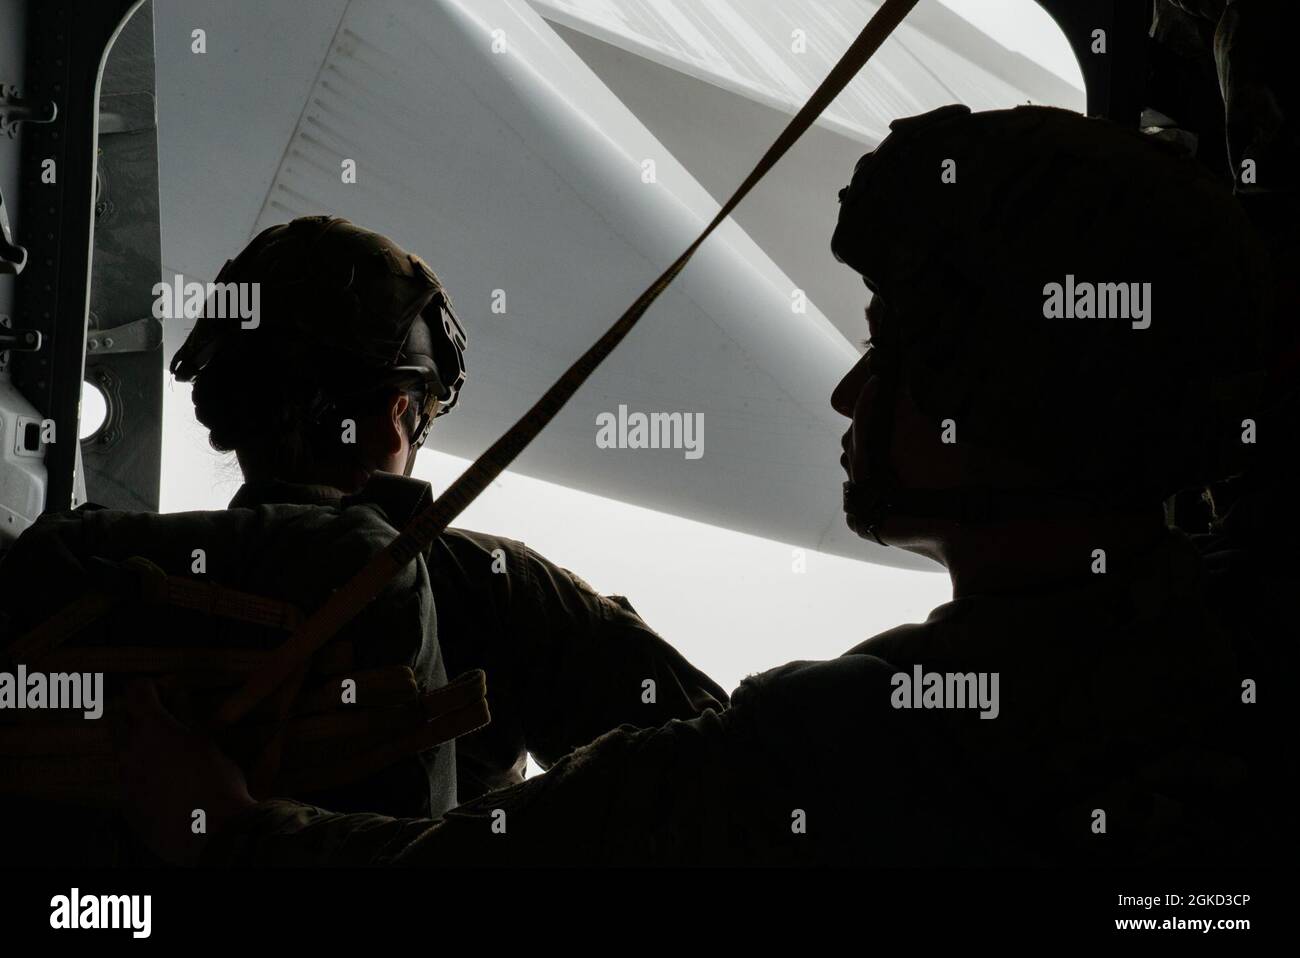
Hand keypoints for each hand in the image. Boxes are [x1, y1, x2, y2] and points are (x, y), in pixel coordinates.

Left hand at [116, 679, 256, 865]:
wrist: (210, 832)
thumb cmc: (217, 782)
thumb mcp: (208, 741)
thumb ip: (187, 714)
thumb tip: (177, 691)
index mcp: (152, 728)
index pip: (135, 690)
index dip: (149, 686)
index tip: (163, 690)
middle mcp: (129, 751)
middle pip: (116, 718)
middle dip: (134, 713)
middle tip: (160, 720)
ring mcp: (124, 780)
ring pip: (120, 751)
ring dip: (137, 746)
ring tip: (166, 755)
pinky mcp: (126, 804)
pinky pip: (127, 781)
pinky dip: (141, 776)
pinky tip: (165, 785)